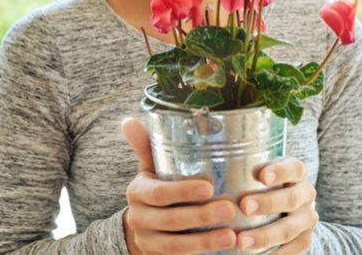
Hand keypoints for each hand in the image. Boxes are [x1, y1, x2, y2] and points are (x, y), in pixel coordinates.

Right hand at [121, 118, 237, 254]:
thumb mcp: (150, 169)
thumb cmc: (156, 189)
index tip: (209, 188)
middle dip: (201, 217)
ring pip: (176, 246)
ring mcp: (148, 242)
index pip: (159, 193)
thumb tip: (129, 120)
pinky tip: (224, 252)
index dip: (183, 192)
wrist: (143, 228)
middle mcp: (139, 218)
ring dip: (205, 242)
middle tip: (230, 209)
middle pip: (171, 220)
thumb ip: (147, 146)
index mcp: (137, 192)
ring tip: (232, 236)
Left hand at [235, 158, 317, 254]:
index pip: (294, 168)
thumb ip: (241, 170)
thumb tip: (204, 167)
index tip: (262, 176)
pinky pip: (292, 250)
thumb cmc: (260, 185)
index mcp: (297, 173)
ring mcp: (306, 219)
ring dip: (266, 236)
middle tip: (244, 206)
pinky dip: (273, 254)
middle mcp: (305, 195)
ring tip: (242, 241)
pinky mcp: (304, 240)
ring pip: (290, 228)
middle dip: (268, 203)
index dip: (280, 171)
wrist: (286, 210)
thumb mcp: (258, 173)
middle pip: (291, 199)